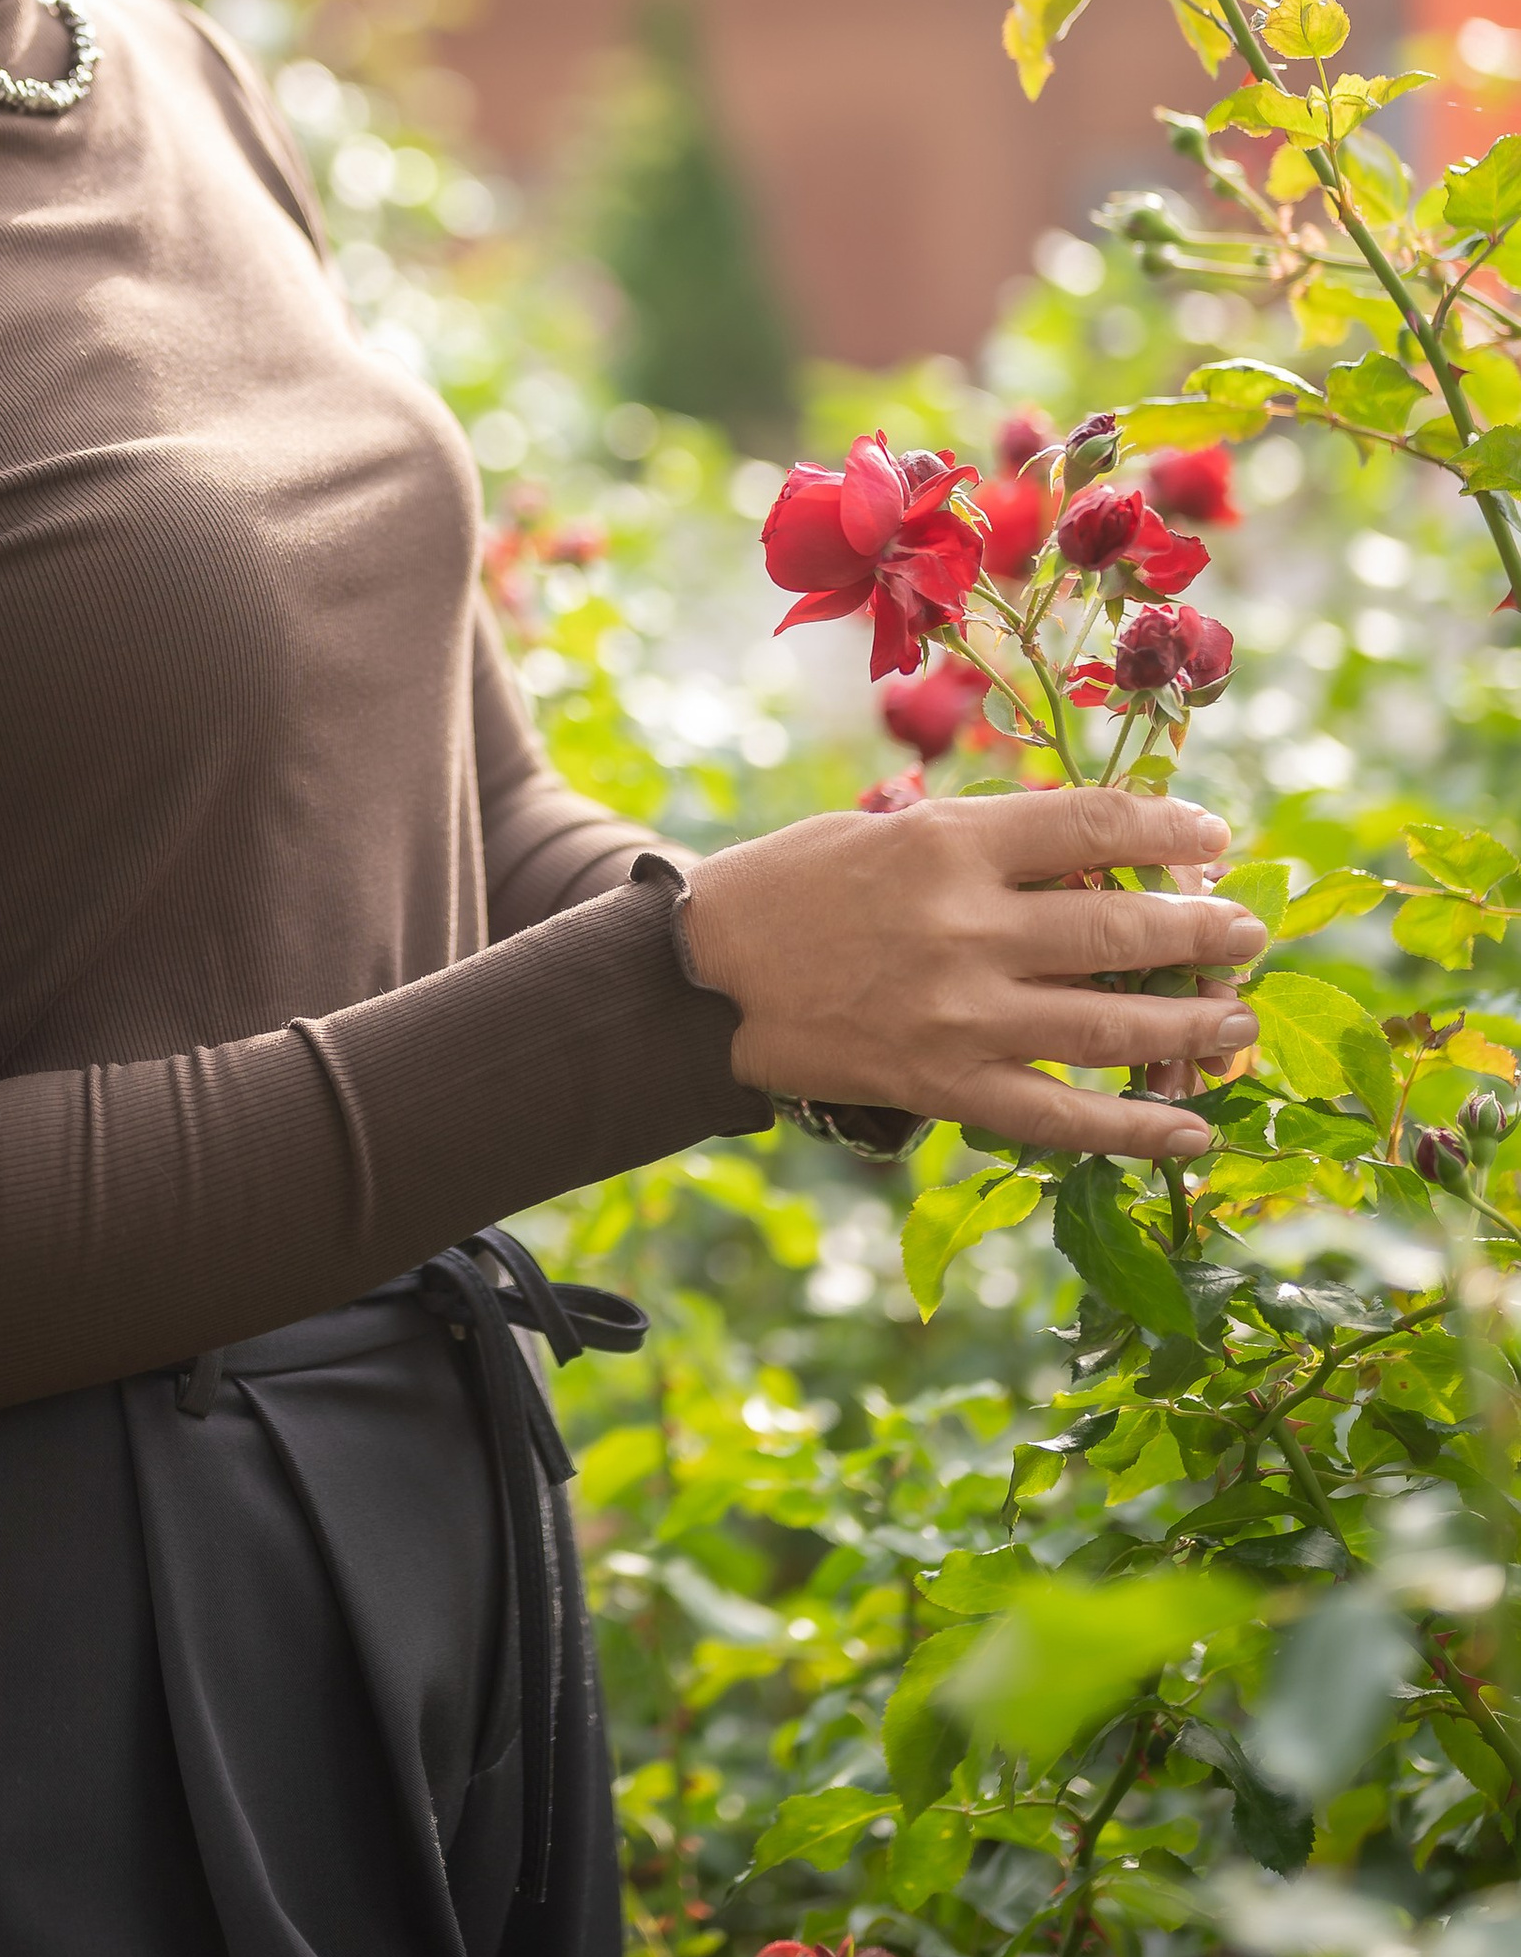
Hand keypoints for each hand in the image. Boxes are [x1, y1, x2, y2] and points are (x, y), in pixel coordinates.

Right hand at [678, 787, 1261, 1161]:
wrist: (706, 977)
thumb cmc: (799, 886)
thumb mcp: (892, 830)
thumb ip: (991, 844)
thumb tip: (1107, 862)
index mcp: (951, 842)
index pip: (1096, 825)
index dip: (1171, 829)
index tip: (1212, 837)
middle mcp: (968, 927)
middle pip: (1124, 928)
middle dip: (1206, 931)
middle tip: (1250, 933)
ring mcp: (962, 1016)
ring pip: (1114, 1026)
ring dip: (1195, 1025)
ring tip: (1239, 1020)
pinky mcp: (946, 1087)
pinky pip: (1063, 1118)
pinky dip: (1138, 1129)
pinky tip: (1193, 1131)